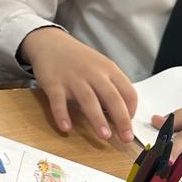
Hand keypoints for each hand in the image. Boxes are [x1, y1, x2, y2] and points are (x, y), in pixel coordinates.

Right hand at [20, 27, 136, 141]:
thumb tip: (120, 114)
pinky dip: (62, 115)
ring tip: (104, 136)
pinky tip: (66, 128)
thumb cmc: (79, 60)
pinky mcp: (54, 83)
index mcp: (109, 70)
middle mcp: (93, 74)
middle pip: (111, 97)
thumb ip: (110, 87)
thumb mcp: (100, 67)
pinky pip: (59, 101)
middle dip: (121, 119)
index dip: (131, 111)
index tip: (128, 125)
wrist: (50, 43)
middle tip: (126, 138)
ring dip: (97, 119)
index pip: (128, 92)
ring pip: (88, 100)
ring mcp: (73, 78)